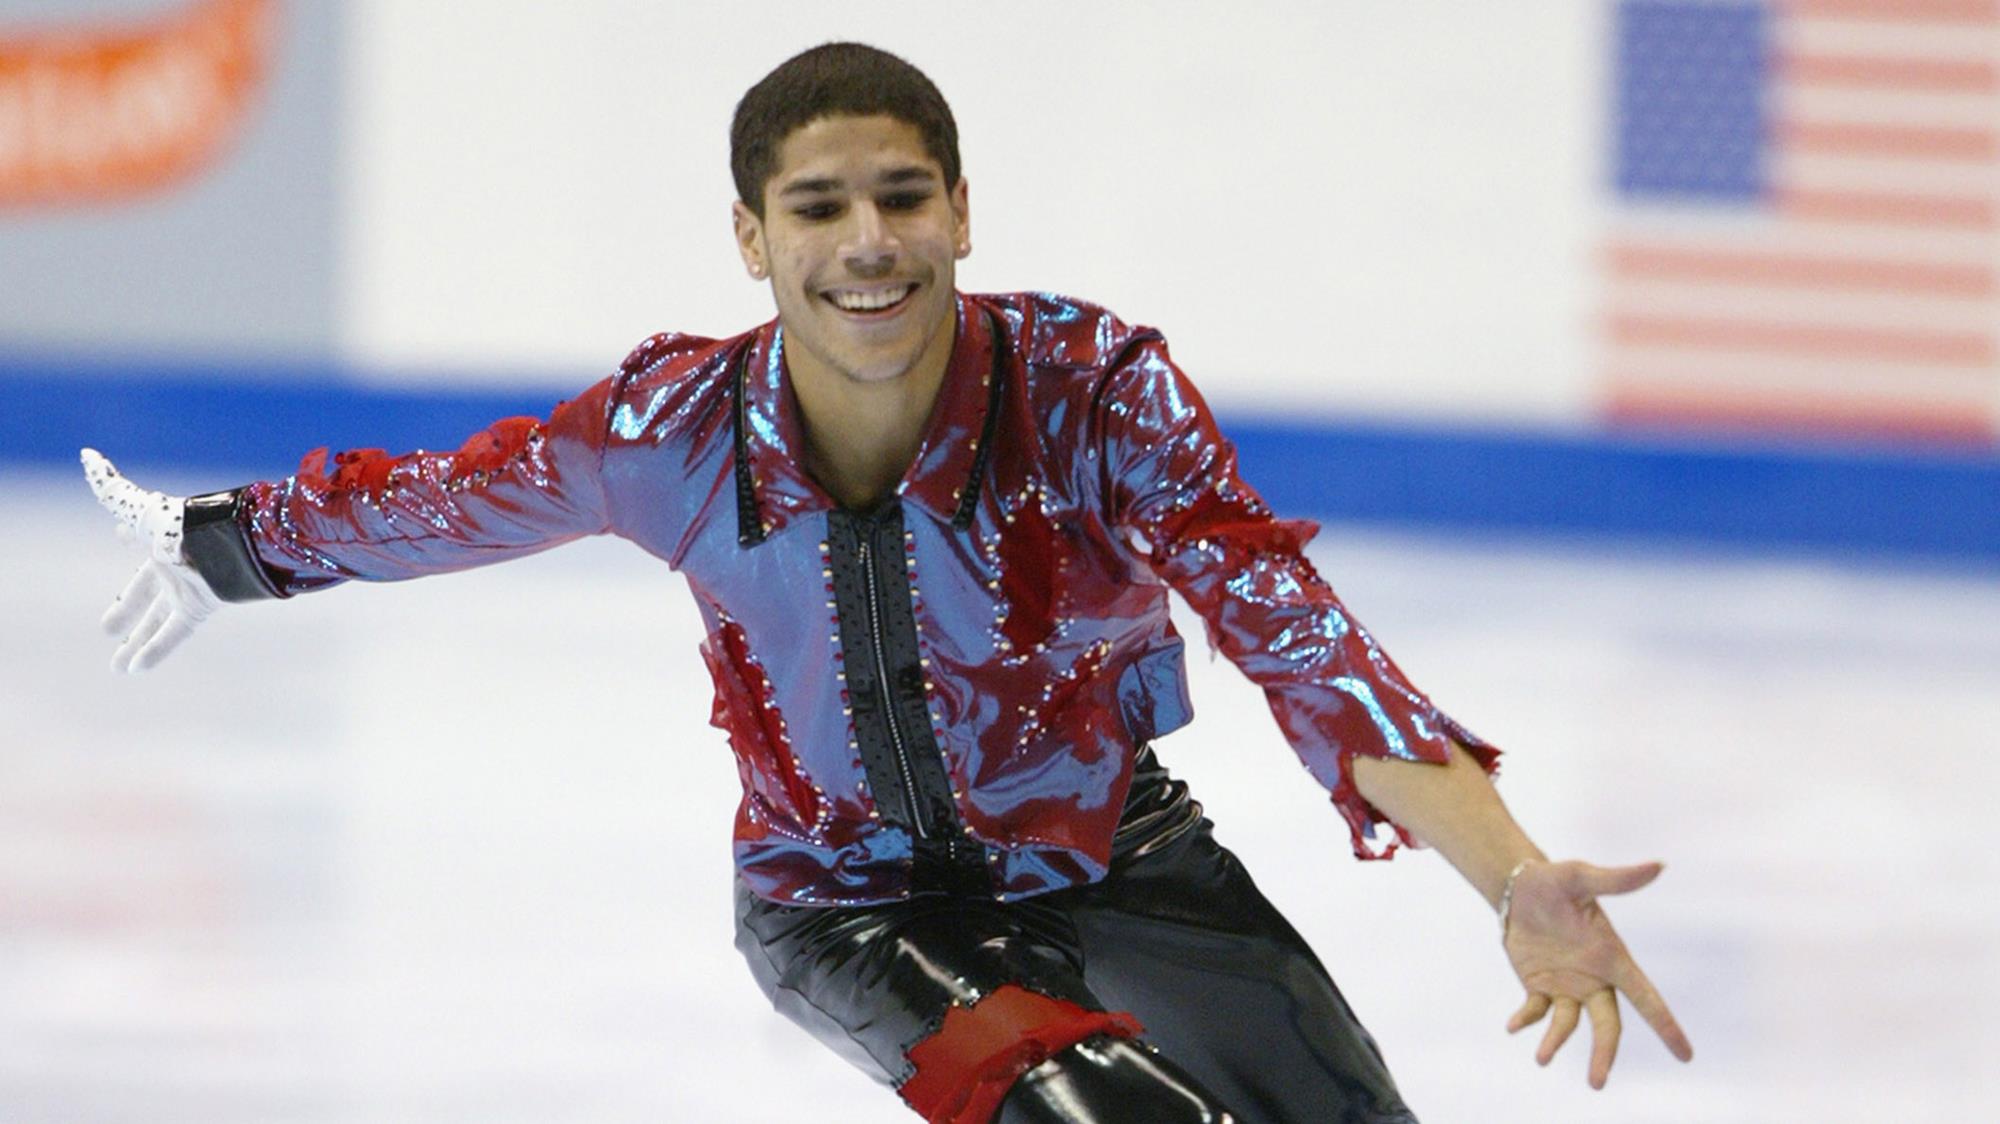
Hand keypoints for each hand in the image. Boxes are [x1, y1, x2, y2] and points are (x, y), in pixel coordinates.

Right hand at [81, 448, 218, 671]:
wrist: (234, 544)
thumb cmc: (187, 522)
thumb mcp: (141, 508)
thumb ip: (110, 488)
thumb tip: (88, 456)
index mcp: (159, 539)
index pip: (139, 541)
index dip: (128, 537)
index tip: (120, 537)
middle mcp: (174, 564)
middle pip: (145, 593)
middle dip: (127, 609)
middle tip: (107, 628)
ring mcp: (188, 588)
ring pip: (157, 620)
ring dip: (137, 642)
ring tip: (118, 666)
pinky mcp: (202, 607)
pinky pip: (174, 633)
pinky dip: (156, 650)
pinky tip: (136, 669)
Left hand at [1500, 859, 1692, 1088]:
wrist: (1517, 888)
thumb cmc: (1556, 880)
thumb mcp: (1582, 877)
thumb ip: (1617, 879)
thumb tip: (1659, 865)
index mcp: (1612, 959)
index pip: (1646, 997)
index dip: (1666, 1026)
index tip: (1686, 1056)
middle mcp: (1594, 979)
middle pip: (1607, 1026)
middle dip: (1604, 1054)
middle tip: (1596, 1083)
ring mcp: (1567, 987)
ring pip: (1569, 1025)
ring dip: (1556, 1043)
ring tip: (1541, 1058)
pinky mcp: (1539, 988)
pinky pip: (1536, 1013)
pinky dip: (1526, 1021)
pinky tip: (1513, 1027)